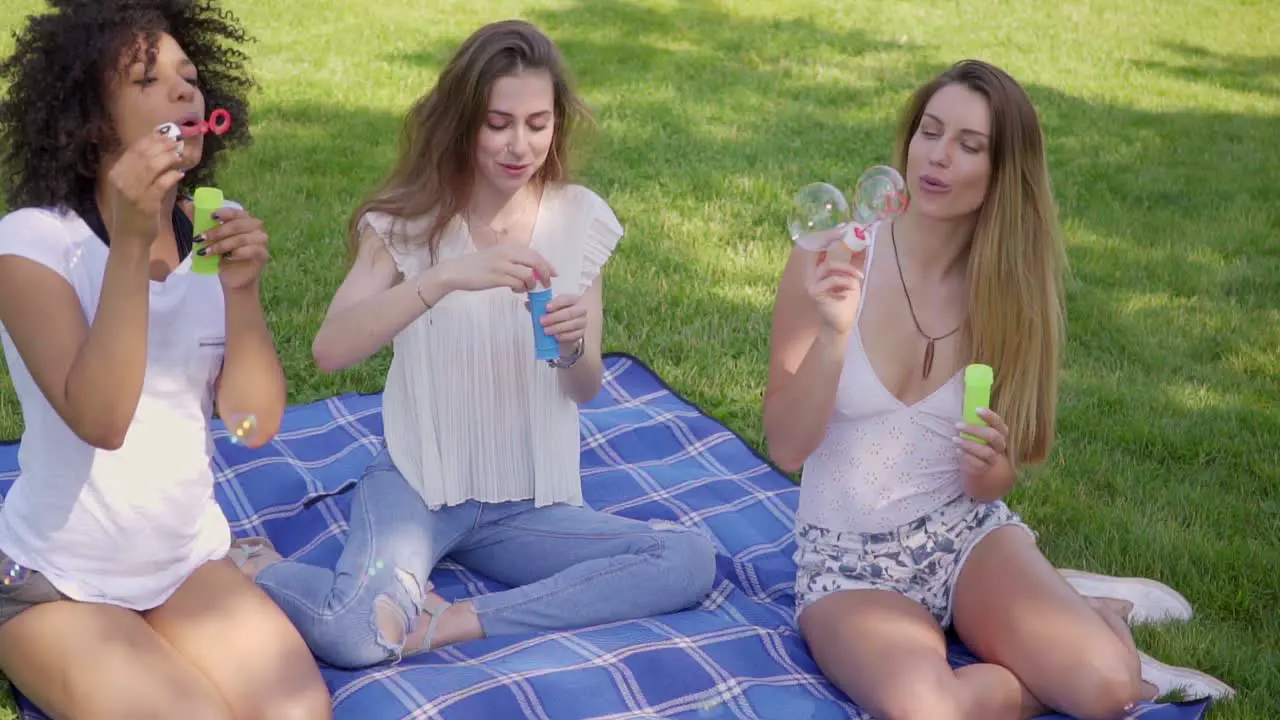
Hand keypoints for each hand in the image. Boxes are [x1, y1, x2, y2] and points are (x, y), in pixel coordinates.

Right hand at [102, 127, 186, 246]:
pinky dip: (172, 176)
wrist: (129, 237)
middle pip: (144, 154)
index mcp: (116, 173)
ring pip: (152, 166)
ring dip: (169, 157)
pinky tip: (180, 173)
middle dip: (162, 145)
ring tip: (180, 154)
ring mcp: (132, 191)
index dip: (151, 139)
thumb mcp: (130, 187)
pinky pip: (161, 183)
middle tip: (177, 141)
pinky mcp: (145, 202)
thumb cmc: (133, 212)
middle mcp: (121, 179)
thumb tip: (159, 151)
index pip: (134, 149)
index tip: (165, 133)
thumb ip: (140, 171)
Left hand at [196, 207, 269, 290]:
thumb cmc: (224, 255)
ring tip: (207, 252)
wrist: (234, 277)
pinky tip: (226, 257)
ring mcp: (261, 241)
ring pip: (241, 238)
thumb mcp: (213, 239)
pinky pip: (251, 250)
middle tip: (201, 238)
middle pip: (237, 225)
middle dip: (217, 232)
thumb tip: (188, 205)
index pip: (236, 212)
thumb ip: (205, 224)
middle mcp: (256, 227)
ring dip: (222, 245)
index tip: (210, 217)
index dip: (224, 213)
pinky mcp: (263, 254)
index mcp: (244, 219)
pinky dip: (237, 253)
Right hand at [439, 244, 556, 293]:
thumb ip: (512, 259)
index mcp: (508, 248)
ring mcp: (502, 265)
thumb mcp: (496, 256)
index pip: (534, 254)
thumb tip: (530, 269)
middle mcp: (506, 254)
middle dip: (545, 274)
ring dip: (531, 285)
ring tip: (525, 289)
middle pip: (536, 262)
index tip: (554, 273)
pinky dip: (520, 289)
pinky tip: (514, 290)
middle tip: (546, 284)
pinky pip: (517, 284)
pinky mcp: (496, 277)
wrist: (456, 271)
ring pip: (528, 275)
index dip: (547, 264)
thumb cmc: (476, 266)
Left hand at [536, 293, 588, 346]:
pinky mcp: (582, 333)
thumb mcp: (549, 309)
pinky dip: (565, 336)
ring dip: (558, 327)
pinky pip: (575, 335)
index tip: (546, 308)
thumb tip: (528, 303)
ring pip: (573, 324)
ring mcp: (583, 321)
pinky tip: (556, 337)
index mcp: (573, 299)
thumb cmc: (558, 315)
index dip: (557, 303)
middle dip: (555, 317)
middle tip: (542, 321)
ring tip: (546, 331)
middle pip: (570, 312)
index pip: (567, 299)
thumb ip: (539, 305)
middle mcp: (581, 309)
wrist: (566, 329)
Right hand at [804, 241, 867, 336]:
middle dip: (831, 240)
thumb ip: (854, 261)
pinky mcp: (814, 292)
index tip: (842, 228)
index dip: (826, 235)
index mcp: (817, 269)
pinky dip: (846, 282)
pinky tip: (850, 291)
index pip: (816, 246)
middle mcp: (810, 274)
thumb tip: (864, 241)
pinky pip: (833, 279)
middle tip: (847, 234)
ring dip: (848, 269)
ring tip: (859, 276)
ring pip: (830, 265)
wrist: (841, 324)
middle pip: (816, 250)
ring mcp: (810, 283)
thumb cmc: (846, 300)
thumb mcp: (851, 276)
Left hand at [955, 407, 1016, 500]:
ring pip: (987, 452)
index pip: (998, 422)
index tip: (976, 410)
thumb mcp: (977, 430)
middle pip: (993, 437)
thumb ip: (974, 420)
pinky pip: (979, 464)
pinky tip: (958, 451)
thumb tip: (963, 404)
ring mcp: (994, 458)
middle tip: (958, 425)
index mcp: (999, 432)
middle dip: (975, 430)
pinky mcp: (985, 468)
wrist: (979, 465)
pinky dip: (968, 457)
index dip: (990, 416)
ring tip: (955, 439)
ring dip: (969, 444)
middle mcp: (999, 445)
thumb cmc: (977, 441)